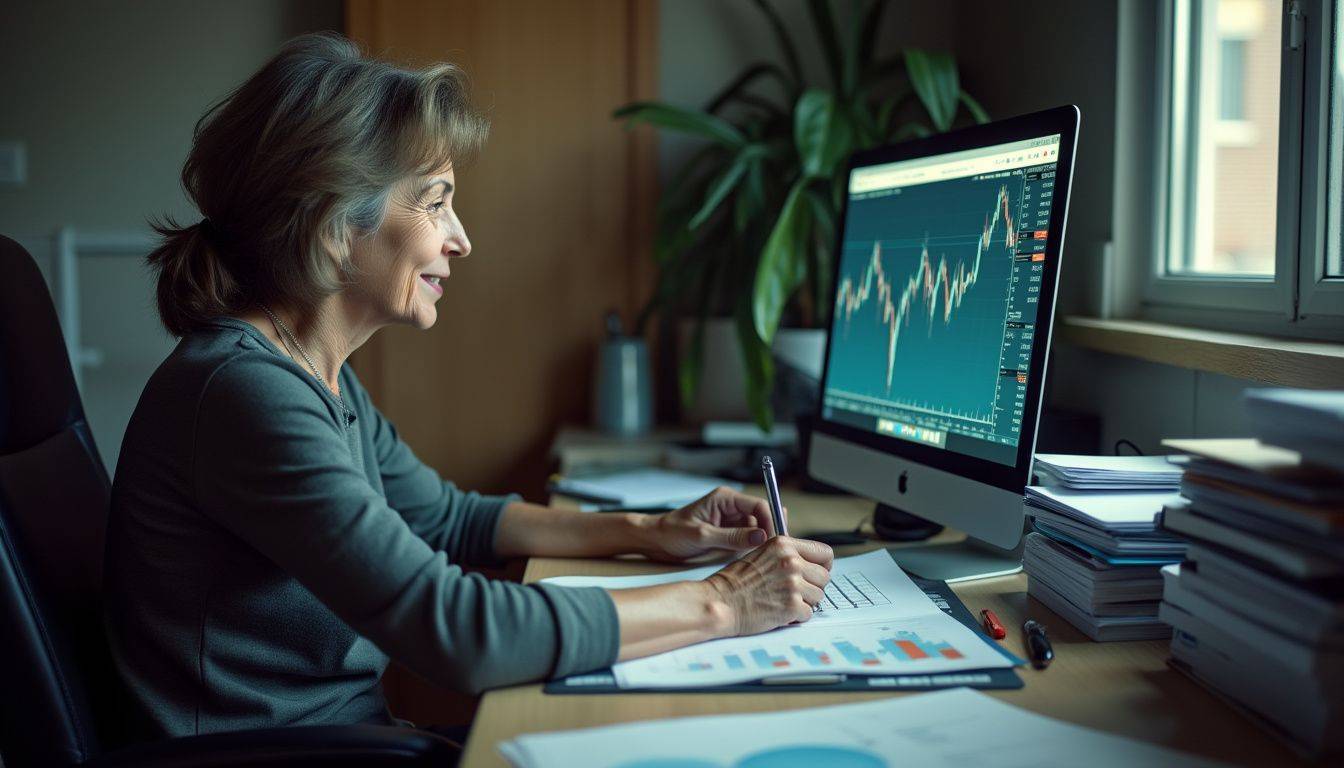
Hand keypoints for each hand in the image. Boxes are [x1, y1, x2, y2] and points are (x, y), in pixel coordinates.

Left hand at [640, 486, 783, 562]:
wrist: (655, 541)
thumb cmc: (672, 533)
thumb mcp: (702, 536)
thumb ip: (732, 537)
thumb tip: (761, 537)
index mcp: (726, 499)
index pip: (759, 506)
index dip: (771, 522)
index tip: (775, 542)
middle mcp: (732, 508)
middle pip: (763, 518)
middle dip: (770, 534)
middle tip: (775, 554)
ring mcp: (731, 521)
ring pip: (758, 531)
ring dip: (762, 544)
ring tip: (766, 561)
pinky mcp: (729, 534)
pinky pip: (748, 540)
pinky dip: (753, 550)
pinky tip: (754, 562)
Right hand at [704, 536, 832, 635]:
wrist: (720, 602)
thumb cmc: (734, 582)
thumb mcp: (761, 554)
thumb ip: (786, 556)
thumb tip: (810, 565)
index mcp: (783, 545)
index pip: (824, 552)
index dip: (823, 565)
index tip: (816, 573)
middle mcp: (791, 561)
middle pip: (824, 577)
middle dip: (812, 586)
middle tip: (794, 592)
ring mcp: (793, 584)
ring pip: (818, 596)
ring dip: (804, 602)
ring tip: (782, 602)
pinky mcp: (792, 606)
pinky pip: (808, 614)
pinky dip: (796, 617)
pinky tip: (779, 612)